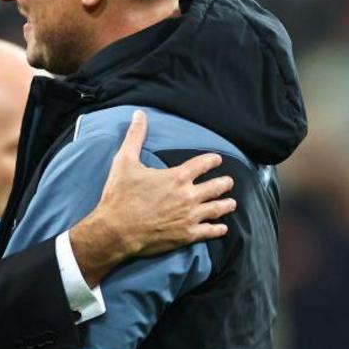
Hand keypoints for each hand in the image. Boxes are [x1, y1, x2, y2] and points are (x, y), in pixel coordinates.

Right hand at [71, 110, 235, 285]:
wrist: (116, 231)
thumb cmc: (120, 196)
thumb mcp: (124, 161)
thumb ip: (135, 136)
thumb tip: (138, 113)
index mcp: (177, 176)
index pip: (203, 163)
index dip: (212, 160)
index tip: (217, 159)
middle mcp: (188, 195)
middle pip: (216, 186)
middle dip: (224, 182)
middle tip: (229, 181)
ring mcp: (190, 216)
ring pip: (217, 208)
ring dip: (226, 204)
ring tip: (231, 202)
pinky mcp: (187, 235)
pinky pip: (209, 231)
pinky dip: (218, 228)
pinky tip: (222, 227)